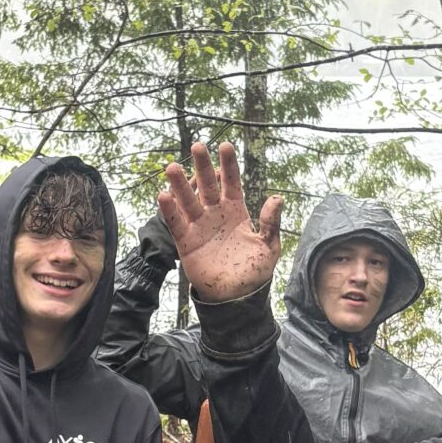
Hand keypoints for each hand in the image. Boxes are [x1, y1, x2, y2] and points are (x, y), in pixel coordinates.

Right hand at [157, 140, 283, 304]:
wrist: (237, 297)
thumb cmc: (254, 271)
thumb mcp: (268, 246)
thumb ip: (270, 223)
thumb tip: (277, 198)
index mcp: (236, 211)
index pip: (232, 183)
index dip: (228, 165)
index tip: (225, 145)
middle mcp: (216, 214)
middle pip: (208, 185)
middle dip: (202, 166)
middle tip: (197, 146)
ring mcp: (200, 226)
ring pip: (188, 200)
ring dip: (180, 184)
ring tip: (172, 167)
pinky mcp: (186, 242)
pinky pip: (176, 223)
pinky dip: (170, 210)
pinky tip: (164, 195)